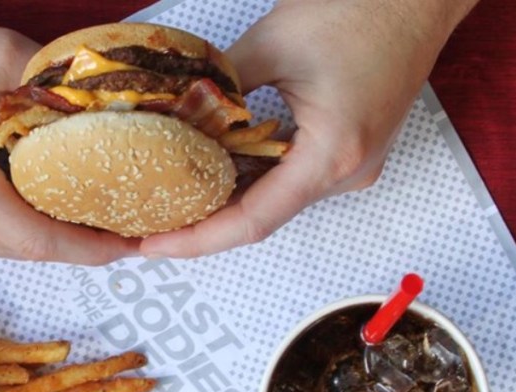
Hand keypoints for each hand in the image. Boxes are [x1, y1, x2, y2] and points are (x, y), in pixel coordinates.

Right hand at [0, 16, 139, 263]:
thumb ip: (48, 77)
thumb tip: (95, 97)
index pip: (38, 239)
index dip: (90, 248)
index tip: (130, 245)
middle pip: (22, 251)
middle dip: (76, 245)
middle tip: (122, 227)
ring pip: (0, 247)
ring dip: (45, 237)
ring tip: (90, 217)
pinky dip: (15, 226)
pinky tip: (41, 204)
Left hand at [140, 0, 475, 257]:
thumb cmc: (364, 11)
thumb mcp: (273, 44)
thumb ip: (221, 86)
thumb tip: (178, 112)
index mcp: (331, 156)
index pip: (253, 220)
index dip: (199, 239)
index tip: (156, 244)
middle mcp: (346, 173)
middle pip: (263, 215)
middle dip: (205, 222)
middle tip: (151, 221)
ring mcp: (352, 166)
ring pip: (277, 197)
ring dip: (227, 197)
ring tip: (173, 197)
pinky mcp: (350, 150)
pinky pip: (293, 176)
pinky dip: (253, 175)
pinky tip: (215, 166)